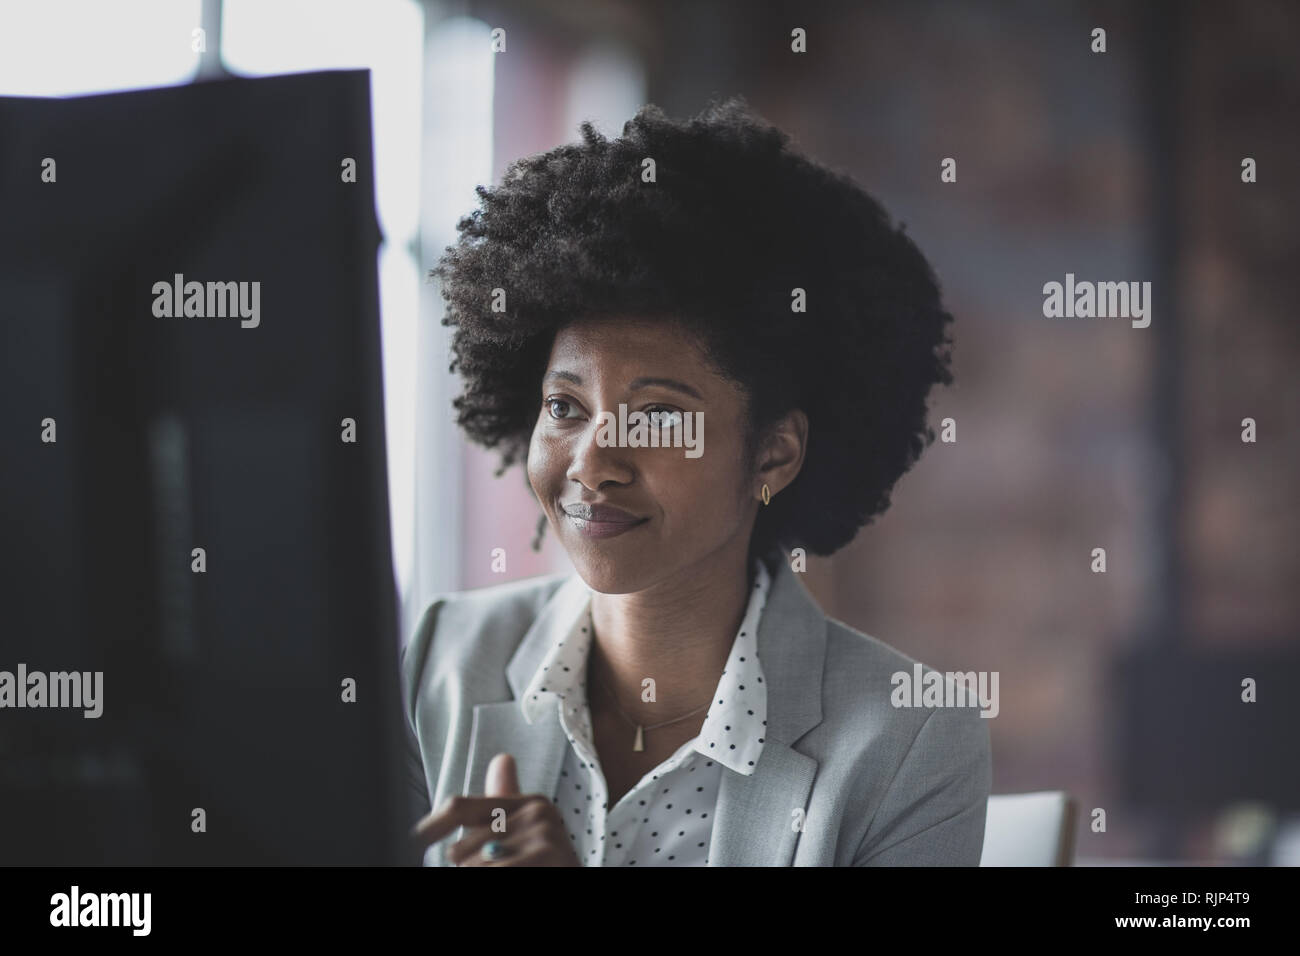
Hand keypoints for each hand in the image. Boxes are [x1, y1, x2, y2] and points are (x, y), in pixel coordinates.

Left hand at [409, 753, 582, 866]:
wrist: (575, 881)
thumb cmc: (545, 865)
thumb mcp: (525, 834)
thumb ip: (505, 803)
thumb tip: (503, 759)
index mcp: (528, 802)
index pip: (459, 807)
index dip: (429, 827)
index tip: (410, 842)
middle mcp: (538, 811)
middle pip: (459, 849)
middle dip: (467, 868)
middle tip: (499, 865)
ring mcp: (544, 836)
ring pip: (472, 867)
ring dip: (480, 875)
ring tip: (511, 871)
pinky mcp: (547, 856)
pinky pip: (491, 871)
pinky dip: (492, 877)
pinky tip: (515, 872)